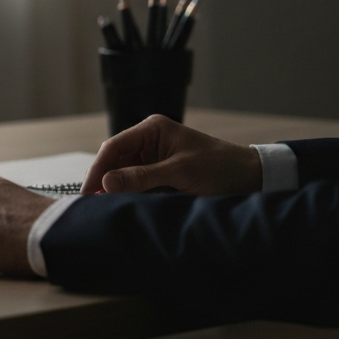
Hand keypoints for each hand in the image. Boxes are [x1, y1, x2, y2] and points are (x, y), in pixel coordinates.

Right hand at [81, 114, 262, 196]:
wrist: (251, 179)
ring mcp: (154, 158)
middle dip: (102, 181)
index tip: (87, 192)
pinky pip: (136, 184)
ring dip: (114, 190)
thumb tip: (106, 183)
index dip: (97, 170)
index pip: (113, 147)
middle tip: (89, 206)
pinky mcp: (160, 175)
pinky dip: (127, 195)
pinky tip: (119, 207)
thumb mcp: (180, 172)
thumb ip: (142, 177)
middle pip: (115, 161)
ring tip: (100, 210)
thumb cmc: (220, 168)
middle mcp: (149, 141)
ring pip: (123, 174)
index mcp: (152, 129)